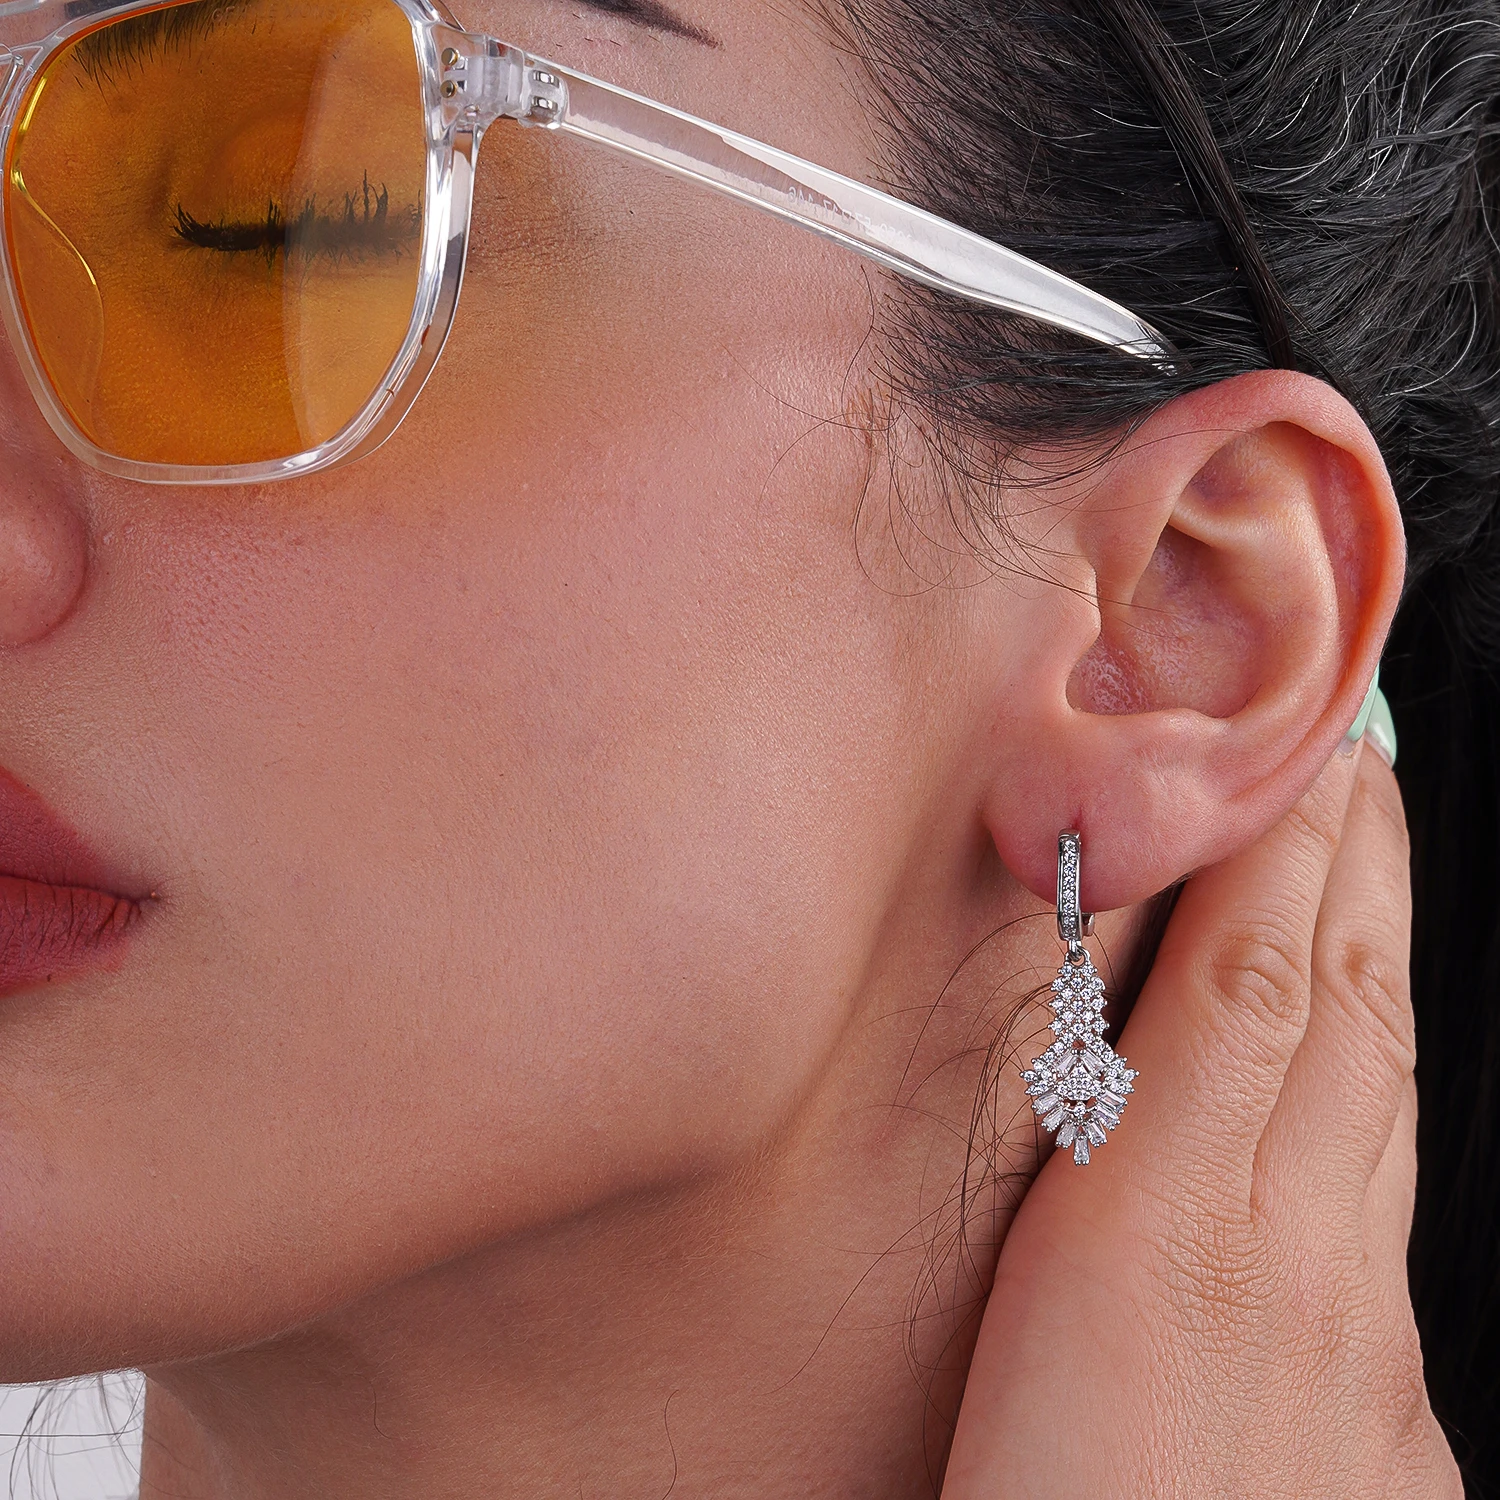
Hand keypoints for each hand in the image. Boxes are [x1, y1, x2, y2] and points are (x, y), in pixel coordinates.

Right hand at [943, 746, 1461, 1498]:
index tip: (1296, 737)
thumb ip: (1124, 1128)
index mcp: (1207, 1215)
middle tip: (1359, 744)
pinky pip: (1382, 1196)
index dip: (1285, 843)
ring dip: (1373, 950)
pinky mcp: (1378, 1410)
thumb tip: (1168, 988)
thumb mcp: (1075, 1294)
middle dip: (1354, 863)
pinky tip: (1358, 1068)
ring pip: (1374, 1093)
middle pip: (1344, 1009)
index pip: (1264, 975)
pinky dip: (1372, 1084)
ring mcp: (1358, 1330)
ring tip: (1370, 849)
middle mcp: (1314, 1255)